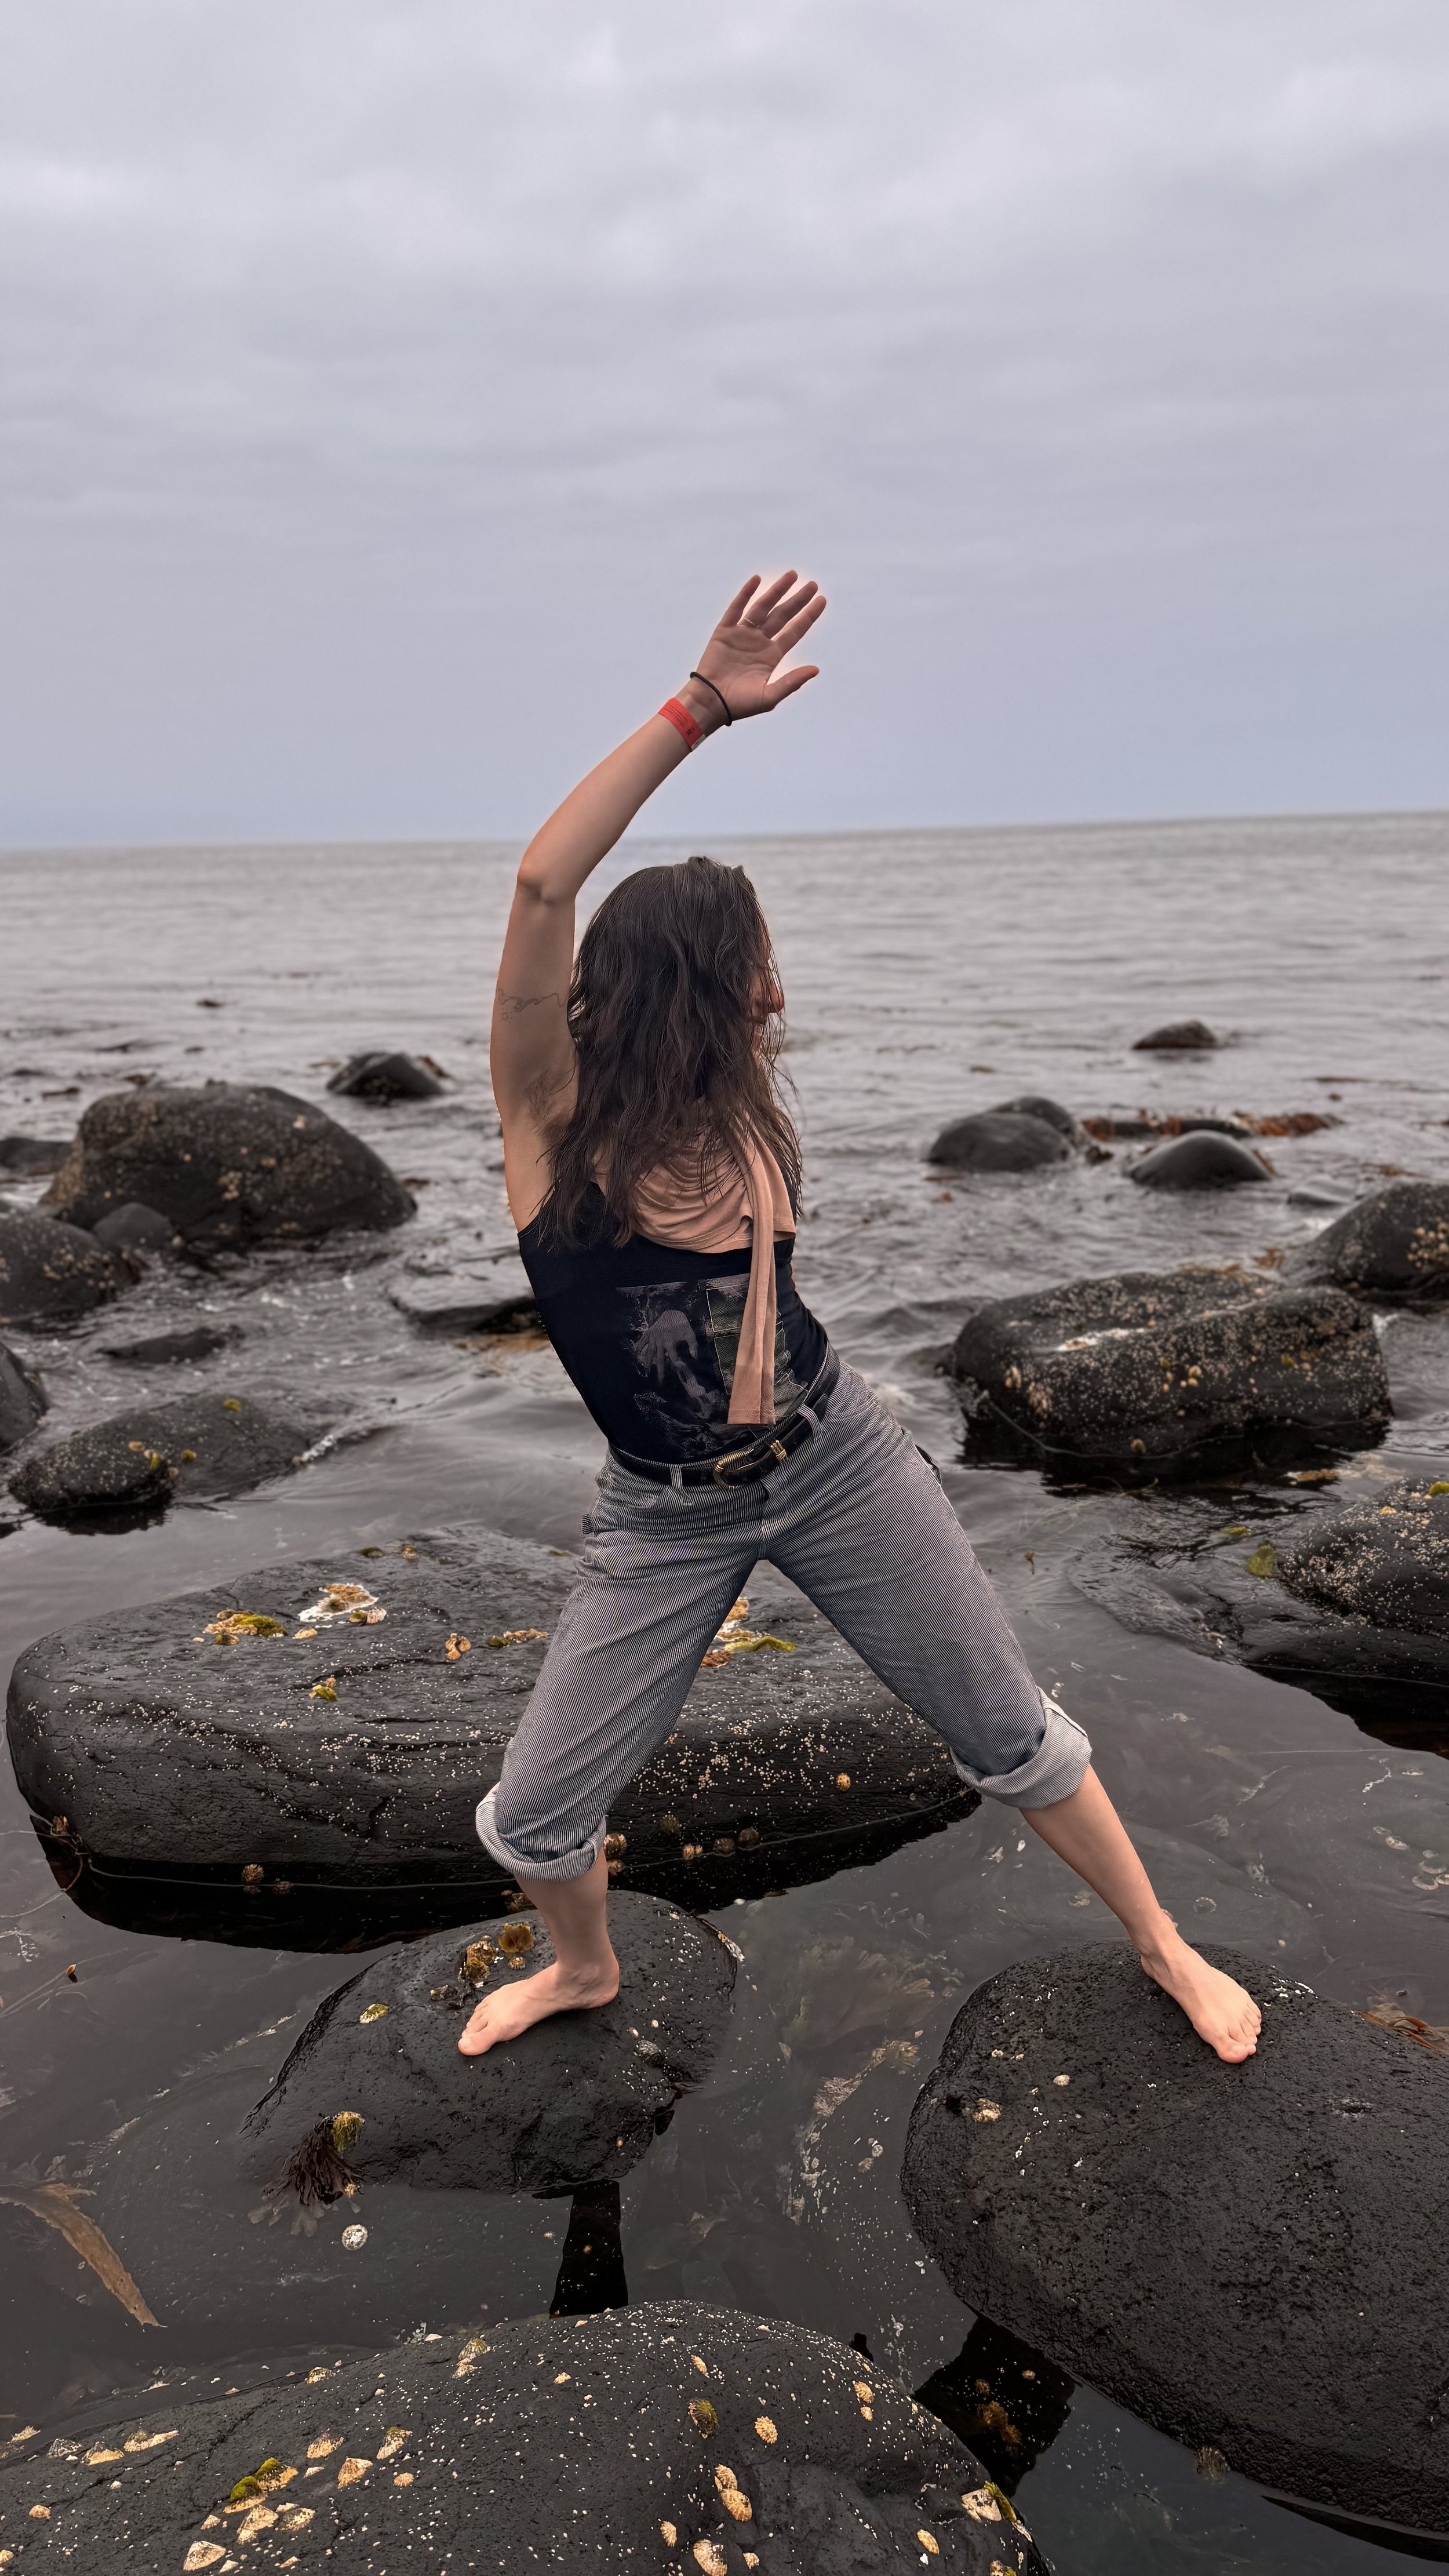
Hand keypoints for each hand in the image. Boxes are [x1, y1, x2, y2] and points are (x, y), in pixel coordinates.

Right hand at [685, 571, 825, 723]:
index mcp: (772, 655)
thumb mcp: (769, 697)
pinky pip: (736, 609)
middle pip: (783, 615)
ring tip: (792, 576)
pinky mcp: (724, 632)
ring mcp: (742, 634)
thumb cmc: (739, 705)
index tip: (821, 600)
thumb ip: (792, 682)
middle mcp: (759, 642)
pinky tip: (756, 580)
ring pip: (763, 608)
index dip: (808, 616)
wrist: (710, 703)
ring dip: (776, 591)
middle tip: (813, 584)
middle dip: (797, 600)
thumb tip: (815, 669)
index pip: (795, 631)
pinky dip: (745, 594)